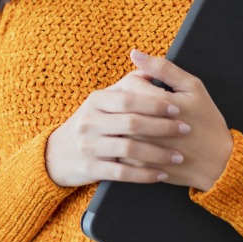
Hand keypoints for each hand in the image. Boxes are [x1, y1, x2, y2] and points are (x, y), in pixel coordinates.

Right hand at [45, 64, 189, 187]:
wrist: (56, 154)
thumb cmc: (90, 124)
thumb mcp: (100, 101)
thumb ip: (127, 85)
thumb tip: (152, 67)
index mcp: (96, 101)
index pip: (129, 99)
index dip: (155, 103)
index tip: (178, 108)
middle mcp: (90, 121)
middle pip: (131, 123)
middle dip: (162, 127)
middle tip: (185, 129)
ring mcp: (89, 146)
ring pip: (129, 149)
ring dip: (158, 154)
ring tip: (178, 156)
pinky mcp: (91, 168)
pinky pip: (122, 173)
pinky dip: (145, 174)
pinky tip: (161, 174)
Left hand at [129, 50, 233, 190]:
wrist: (218, 162)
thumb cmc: (206, 120)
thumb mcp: (193, 88)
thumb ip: (163, 68)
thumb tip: (135, 53)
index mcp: (162, 105)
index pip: (131, 84)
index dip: (138, 82)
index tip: (150, 88)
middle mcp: (149, 128)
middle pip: (121, 106)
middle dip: (129, 102)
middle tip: (145, 106)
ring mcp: (144, 150)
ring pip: (118, 127)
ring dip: (124, 121)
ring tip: (141, 120)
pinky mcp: (140, 167)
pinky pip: (121, 148)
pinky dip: (126, 140)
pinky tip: (140, 138)